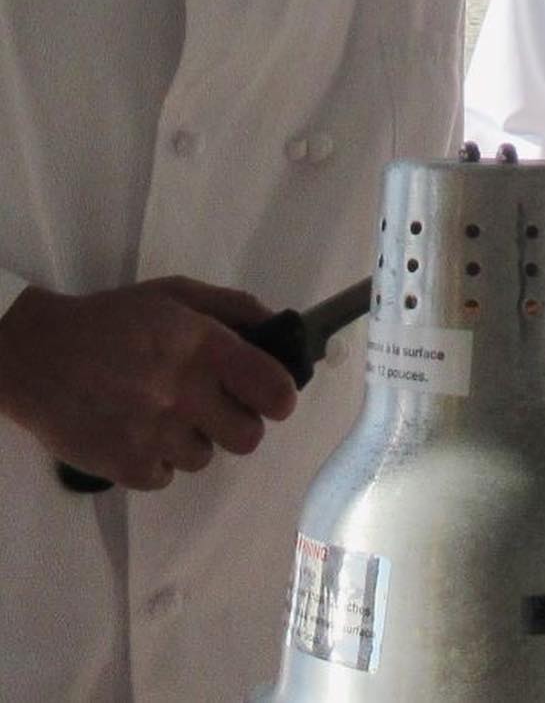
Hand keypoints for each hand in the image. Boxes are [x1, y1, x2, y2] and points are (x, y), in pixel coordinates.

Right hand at [0, 276, 298, 489]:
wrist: (37, 356)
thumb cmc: (113, 320)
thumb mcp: (175, 294)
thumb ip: (233, 308)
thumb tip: (276, 329)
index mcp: (201, 345)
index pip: (272, 387)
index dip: (280, 396)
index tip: (273, 398)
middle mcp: (183, 392)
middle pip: (248, 437)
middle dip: (239, 424)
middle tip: (216, 409)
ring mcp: (153, 434)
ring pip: (205, 458)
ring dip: (193, 440)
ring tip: (163, 414)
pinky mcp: (125, 467)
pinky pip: (166, 478)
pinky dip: (158, 461)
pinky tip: (139, 432)